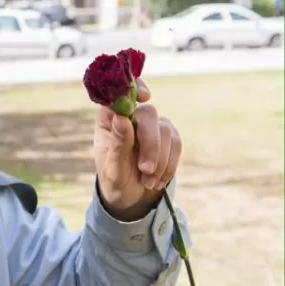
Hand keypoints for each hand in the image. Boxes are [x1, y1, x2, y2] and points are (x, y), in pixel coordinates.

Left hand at [93, 79, 182, 221]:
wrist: (130, 195)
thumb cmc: (114, 179)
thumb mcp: (112, 167)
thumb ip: (118, 144)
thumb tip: (122, 118)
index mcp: (109, 120)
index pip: (119, 94)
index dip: (133, 89)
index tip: (145, 98)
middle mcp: (130, 118)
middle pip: (149, 114)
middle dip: (150, 144)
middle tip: (145, 170)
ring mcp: (151, 125)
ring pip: (166, 130)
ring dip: (160, 160)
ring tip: (148, 181)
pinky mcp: (168, 137)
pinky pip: (176, 143)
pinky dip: (169, 165)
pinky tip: (158, 181)